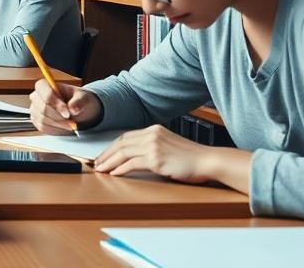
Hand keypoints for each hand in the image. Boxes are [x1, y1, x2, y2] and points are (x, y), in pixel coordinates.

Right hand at [28, 80, 101, 134]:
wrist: (78, 111)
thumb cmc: (78, 100)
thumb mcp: (84, 97)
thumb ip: (79, 101)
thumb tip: (73, 108)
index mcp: (46, 85)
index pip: (44, 93)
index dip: (55, 103)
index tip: (67, 112)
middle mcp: (36, 96)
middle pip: (43, 108)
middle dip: (59, 117)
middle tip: (71, 121)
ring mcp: (35, 109)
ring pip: (43, 120)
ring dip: (59, 124)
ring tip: (70, 124)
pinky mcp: (37, 121)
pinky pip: (43, 127)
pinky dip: (56, 129)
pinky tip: (63, 126)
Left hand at [93, 125, 227, 183]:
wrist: (207, 161)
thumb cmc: (191, 157)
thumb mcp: (169, 145)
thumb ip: (152, 146)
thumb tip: (134, 156)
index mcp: (154, 129)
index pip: (125, 137)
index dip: (112, 146)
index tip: (103, 154)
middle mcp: (151, 134)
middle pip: (121, 143)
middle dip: (106, 154)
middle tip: (96, 163)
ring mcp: (154, 146)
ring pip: (123, 153)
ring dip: (109, 162)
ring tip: (101, 169)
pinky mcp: (156, 159)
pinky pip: (132, 164)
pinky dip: (120, 169)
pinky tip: (114, 174)